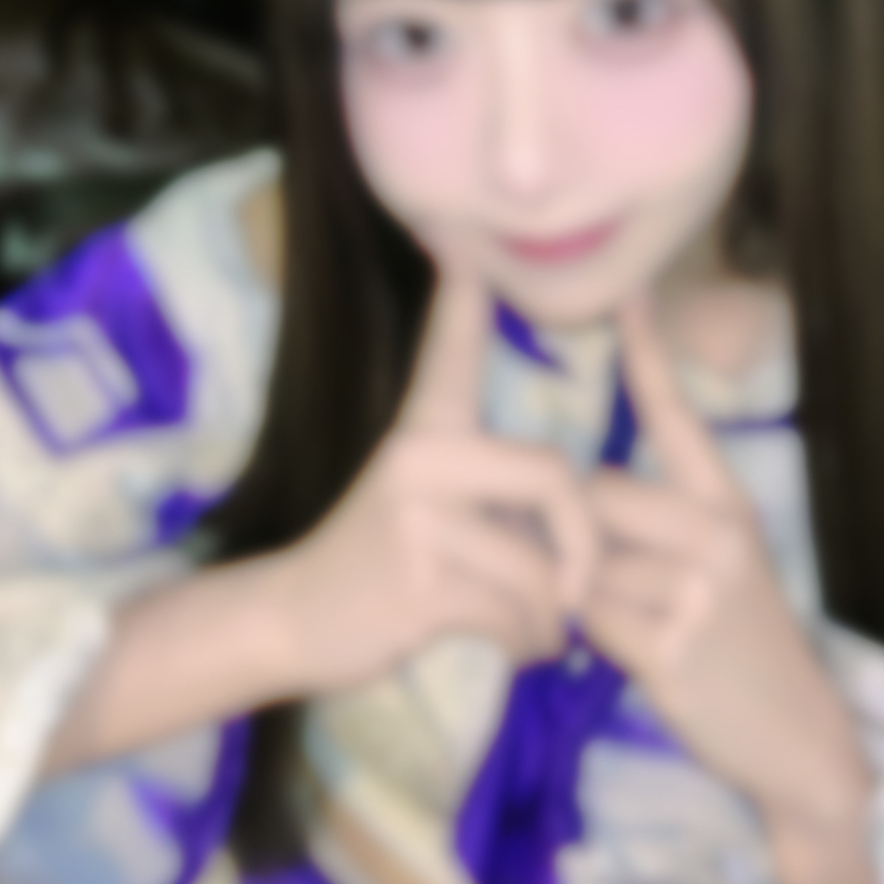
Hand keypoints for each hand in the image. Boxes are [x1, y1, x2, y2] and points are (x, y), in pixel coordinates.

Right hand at [267, 271, 595, 693]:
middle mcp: (420, 460)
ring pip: (540, 565)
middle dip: (585, 546)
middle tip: (579, 592)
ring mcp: (416, 521)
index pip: (450, 350)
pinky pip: (516, 613)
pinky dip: (533, 643)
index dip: (462, 296)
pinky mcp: (417, 583)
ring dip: (555, 616)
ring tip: (540, 632)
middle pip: (554, 478)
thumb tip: (571, 495)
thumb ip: (488, 481)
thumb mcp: (424, 498)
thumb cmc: (384, 563)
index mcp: (426, 431)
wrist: (298, 621)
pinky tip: (521, 650)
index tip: (460, 233)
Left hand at [580, 296, 876, 883]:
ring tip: (625, 628)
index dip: (650, 354)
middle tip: (603, 585)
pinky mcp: (673, 644)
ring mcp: (698, 588)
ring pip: (585, 562)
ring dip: (579, 596)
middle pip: (594, 498)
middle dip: (574, 539)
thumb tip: (584, 501)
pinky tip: (624, 658)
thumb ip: (662, 529)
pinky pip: (589, 621)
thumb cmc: (744, 655)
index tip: (627, 292)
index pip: (681, 416)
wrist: (801, 743)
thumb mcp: (722, 573)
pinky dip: (586, 640)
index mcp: (729, 506)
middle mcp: (718, 533)